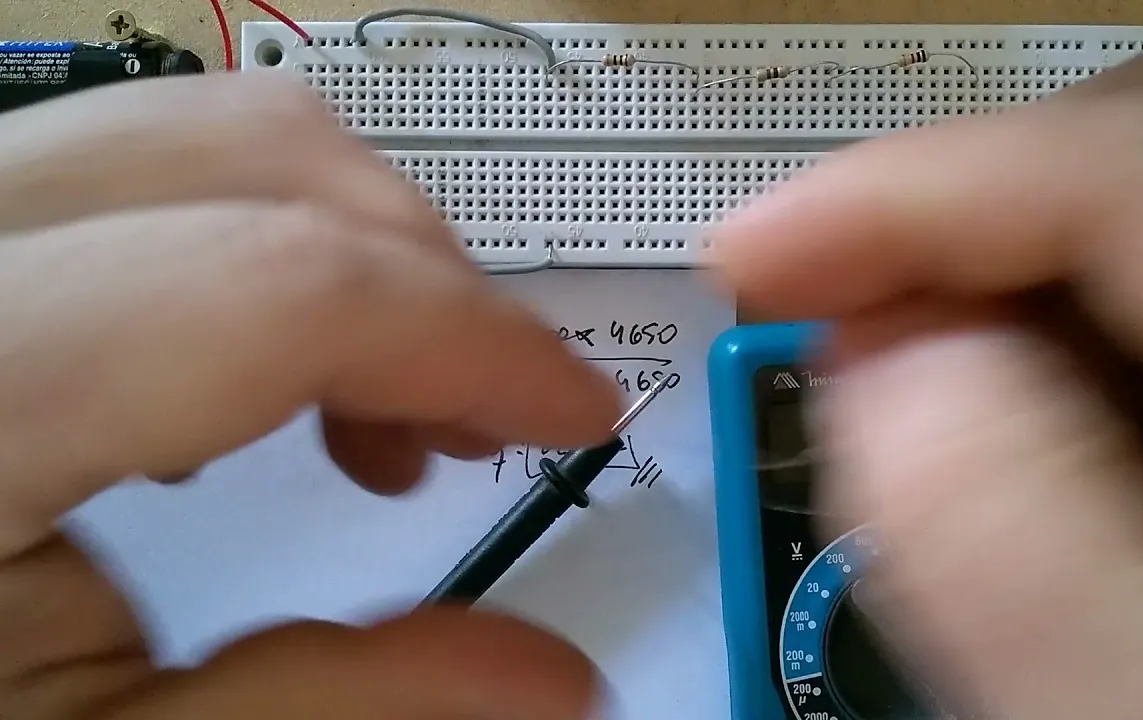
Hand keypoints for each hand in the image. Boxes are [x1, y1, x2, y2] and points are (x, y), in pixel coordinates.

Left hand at [0, 73, 620, 718]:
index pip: (277, 292)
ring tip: (367, 411)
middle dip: (422, 277)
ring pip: (193, 134)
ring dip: (340, 253)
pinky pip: (125, 170)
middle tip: (471, 419)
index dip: (473, 342)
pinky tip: (236, 384)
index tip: (565, 413)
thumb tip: (552, 682)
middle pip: (249, 154)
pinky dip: (245, 249)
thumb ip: (344, 711)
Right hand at [713, 31, 1142, 719]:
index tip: (752, 259)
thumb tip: (872, 354)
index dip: (906, 194)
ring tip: (892, 376)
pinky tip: (992, 415)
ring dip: (990, 281)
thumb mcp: (1131, 702)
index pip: (1125, 171)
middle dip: (951, 224)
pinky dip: (1042, 336)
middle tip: (816, 305)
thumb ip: (994, 524)